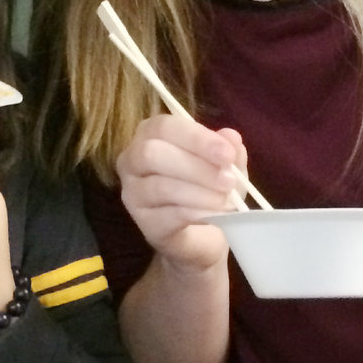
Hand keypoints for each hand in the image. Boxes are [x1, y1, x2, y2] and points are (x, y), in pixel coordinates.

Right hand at [116, 114, 249, 273]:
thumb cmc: (208, 189)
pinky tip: (214, 215)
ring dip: (199, 193)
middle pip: (152, 154)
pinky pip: (166, 215)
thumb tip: (230, 137)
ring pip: (160, 187)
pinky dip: (195, 213)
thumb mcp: (225, 165)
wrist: (202, 235)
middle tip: (228, 180)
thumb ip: (228, 149)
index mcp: (150, 135)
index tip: (227, 154)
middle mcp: (132, 160)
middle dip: (196, 166)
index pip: (164, 127)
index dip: (197, 138)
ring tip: (226, 201)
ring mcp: (132, 194)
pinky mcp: (142, 223)